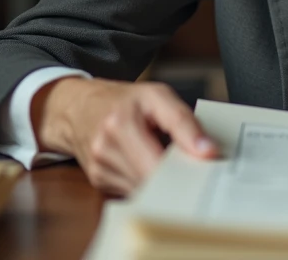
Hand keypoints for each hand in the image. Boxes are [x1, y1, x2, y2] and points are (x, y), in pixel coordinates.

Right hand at [34, 77, 217, 194]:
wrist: (79, 108)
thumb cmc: (123, 100)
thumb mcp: (157, 96)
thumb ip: (183, 121)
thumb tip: (208, 151)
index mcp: (121, 123)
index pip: (158, 159)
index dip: (185, 166)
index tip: (208, 164)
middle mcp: (105, 149)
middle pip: (151, 179)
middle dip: (176, 177)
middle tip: (195, 168)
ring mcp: (99, 168)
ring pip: (143, 190)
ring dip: (162, 182)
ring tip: (171, 164)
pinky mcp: (98, 182)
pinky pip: (131, 191)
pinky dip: (146, 183)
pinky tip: (150, 167)